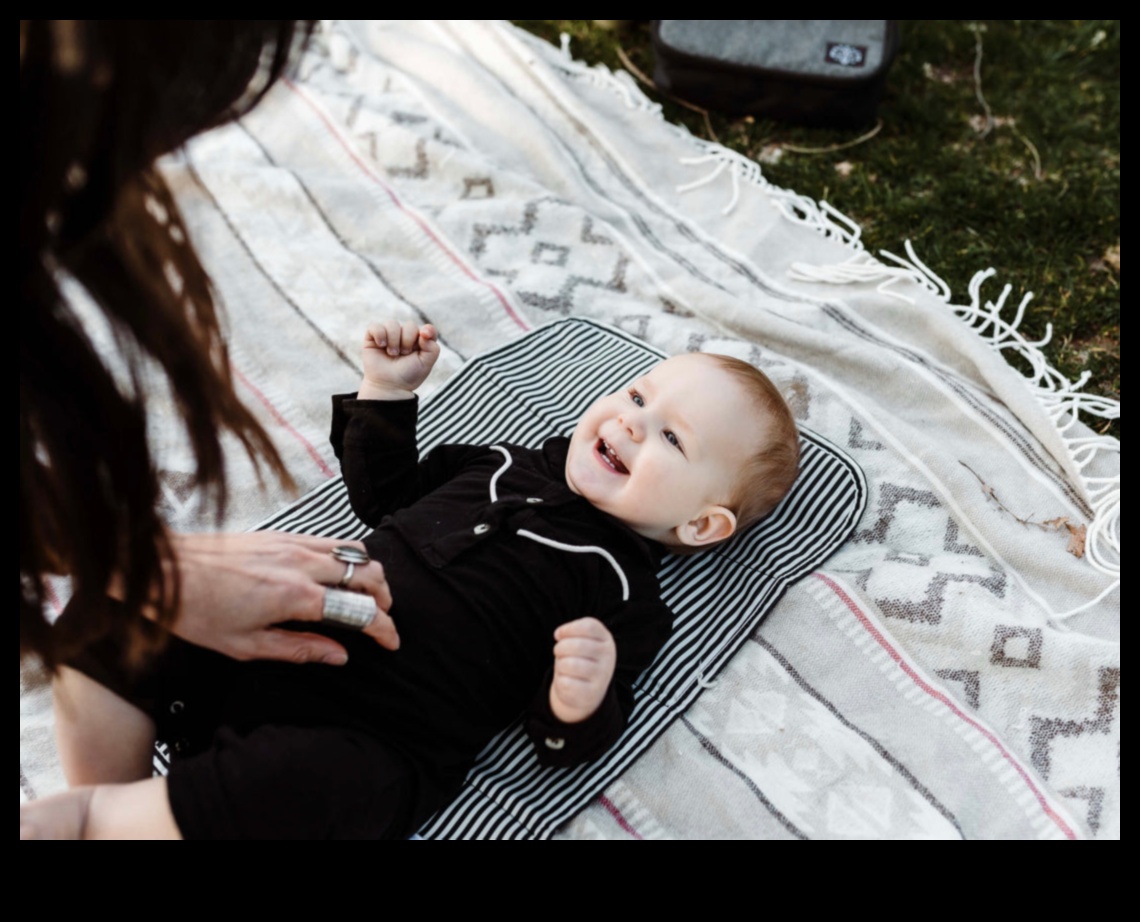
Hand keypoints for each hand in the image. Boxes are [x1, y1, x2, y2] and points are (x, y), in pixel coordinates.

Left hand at [165, 531, 398, 663]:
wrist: (163, 572)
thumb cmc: (196, 612)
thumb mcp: (246, 646)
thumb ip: (299, 649)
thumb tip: (339, 655)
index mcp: (295, 597)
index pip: (359, 610)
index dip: (383, 628)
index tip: (391, 642)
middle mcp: (301, 564)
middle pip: (368, 573)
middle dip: (385, 598)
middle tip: (381, 617)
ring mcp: (293, 544)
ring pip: (355, 551)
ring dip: (370, 574)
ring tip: (365, 595)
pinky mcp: (283, 533)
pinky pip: (331, 539)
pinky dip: (347, 556)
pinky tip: (338, 573)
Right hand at [359, 320, 439, 399]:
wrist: (389, 386)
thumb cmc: (408, 375)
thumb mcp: (426, 364)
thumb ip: (432, 348)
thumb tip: (424, 332)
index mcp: (420, 342)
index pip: (427, 329)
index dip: (428, 330)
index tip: (424, 336)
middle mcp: (405, 336)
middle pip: (410, 325)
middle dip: (407, 340)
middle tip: (404, 354)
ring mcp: (389, 335)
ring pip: (392, 323)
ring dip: (393, 339)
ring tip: (392, 354)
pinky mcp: (373, 338)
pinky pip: (375, 326)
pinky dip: (379, 334)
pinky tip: (381, 345)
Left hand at [549, 617, 615, 723]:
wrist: (586, 691)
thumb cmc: (580, 659)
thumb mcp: (581, 641)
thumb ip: (572, 632)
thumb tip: (559, 634)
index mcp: (606, 640)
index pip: (588, 626)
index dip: (568, 628)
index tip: (558, 635)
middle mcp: (608, 658)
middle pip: (578, 645)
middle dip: (560, 647)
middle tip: (558, 652)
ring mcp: (602, 677)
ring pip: (570, 664)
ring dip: (560, 664)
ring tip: (564, 666)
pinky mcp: (591, 694)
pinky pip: (565, 683)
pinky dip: (560, 681)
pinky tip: (567, 681)